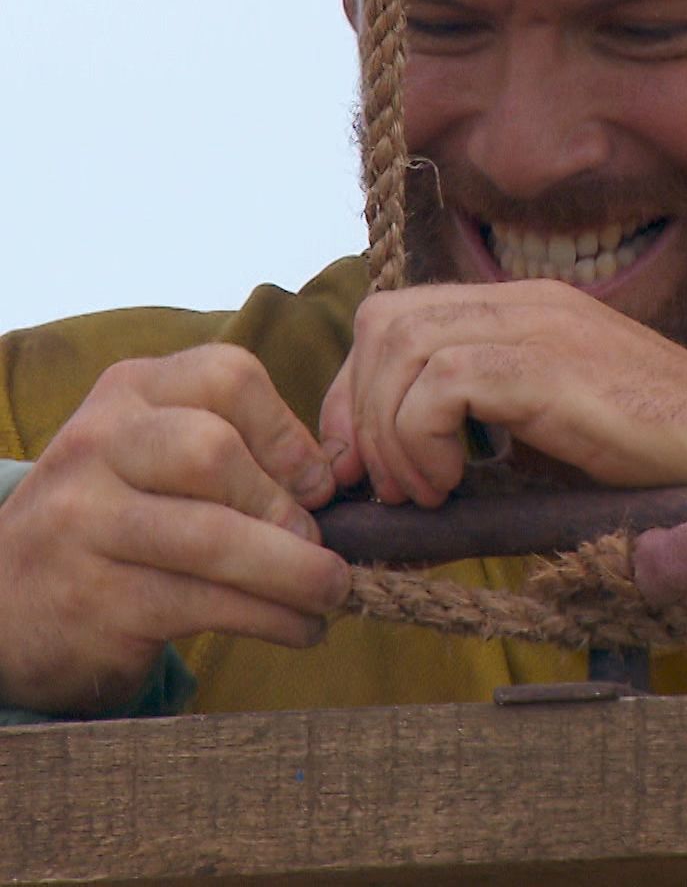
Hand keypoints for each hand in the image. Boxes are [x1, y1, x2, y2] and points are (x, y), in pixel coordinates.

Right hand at [0, 345, 349, 715]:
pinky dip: (273, 619)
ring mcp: (85, 522)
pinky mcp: (94, 598)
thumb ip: (238, 449)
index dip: (289, 434)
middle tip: (324, 548)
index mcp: (130, 393)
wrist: (9, 601)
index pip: (228, 376)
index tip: (319, 485)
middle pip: (214, 451)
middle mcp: (98, 444)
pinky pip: (204, 604)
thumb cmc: (122, 519)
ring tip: (331, 593)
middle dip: (285, 506)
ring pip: (213, 538)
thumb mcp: (161, 458)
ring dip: (296, 573)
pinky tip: (300, 627)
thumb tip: (337, 478)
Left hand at [319, 280, 686, 507]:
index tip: (366, 463)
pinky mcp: (552, 366)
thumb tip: (412, 471)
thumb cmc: (667, 459)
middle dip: (360, 407)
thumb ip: (492, 427)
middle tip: (383, 483)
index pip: (400, 315)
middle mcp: (528, 301)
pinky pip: (440, 382)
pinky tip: (453, 485)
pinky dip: (421, 439)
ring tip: (425, 491)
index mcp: (529, 309)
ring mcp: (543, 326)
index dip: (362, 390)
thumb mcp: (560, 432)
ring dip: (389, 431)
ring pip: (399, 344)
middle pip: (384, 320)